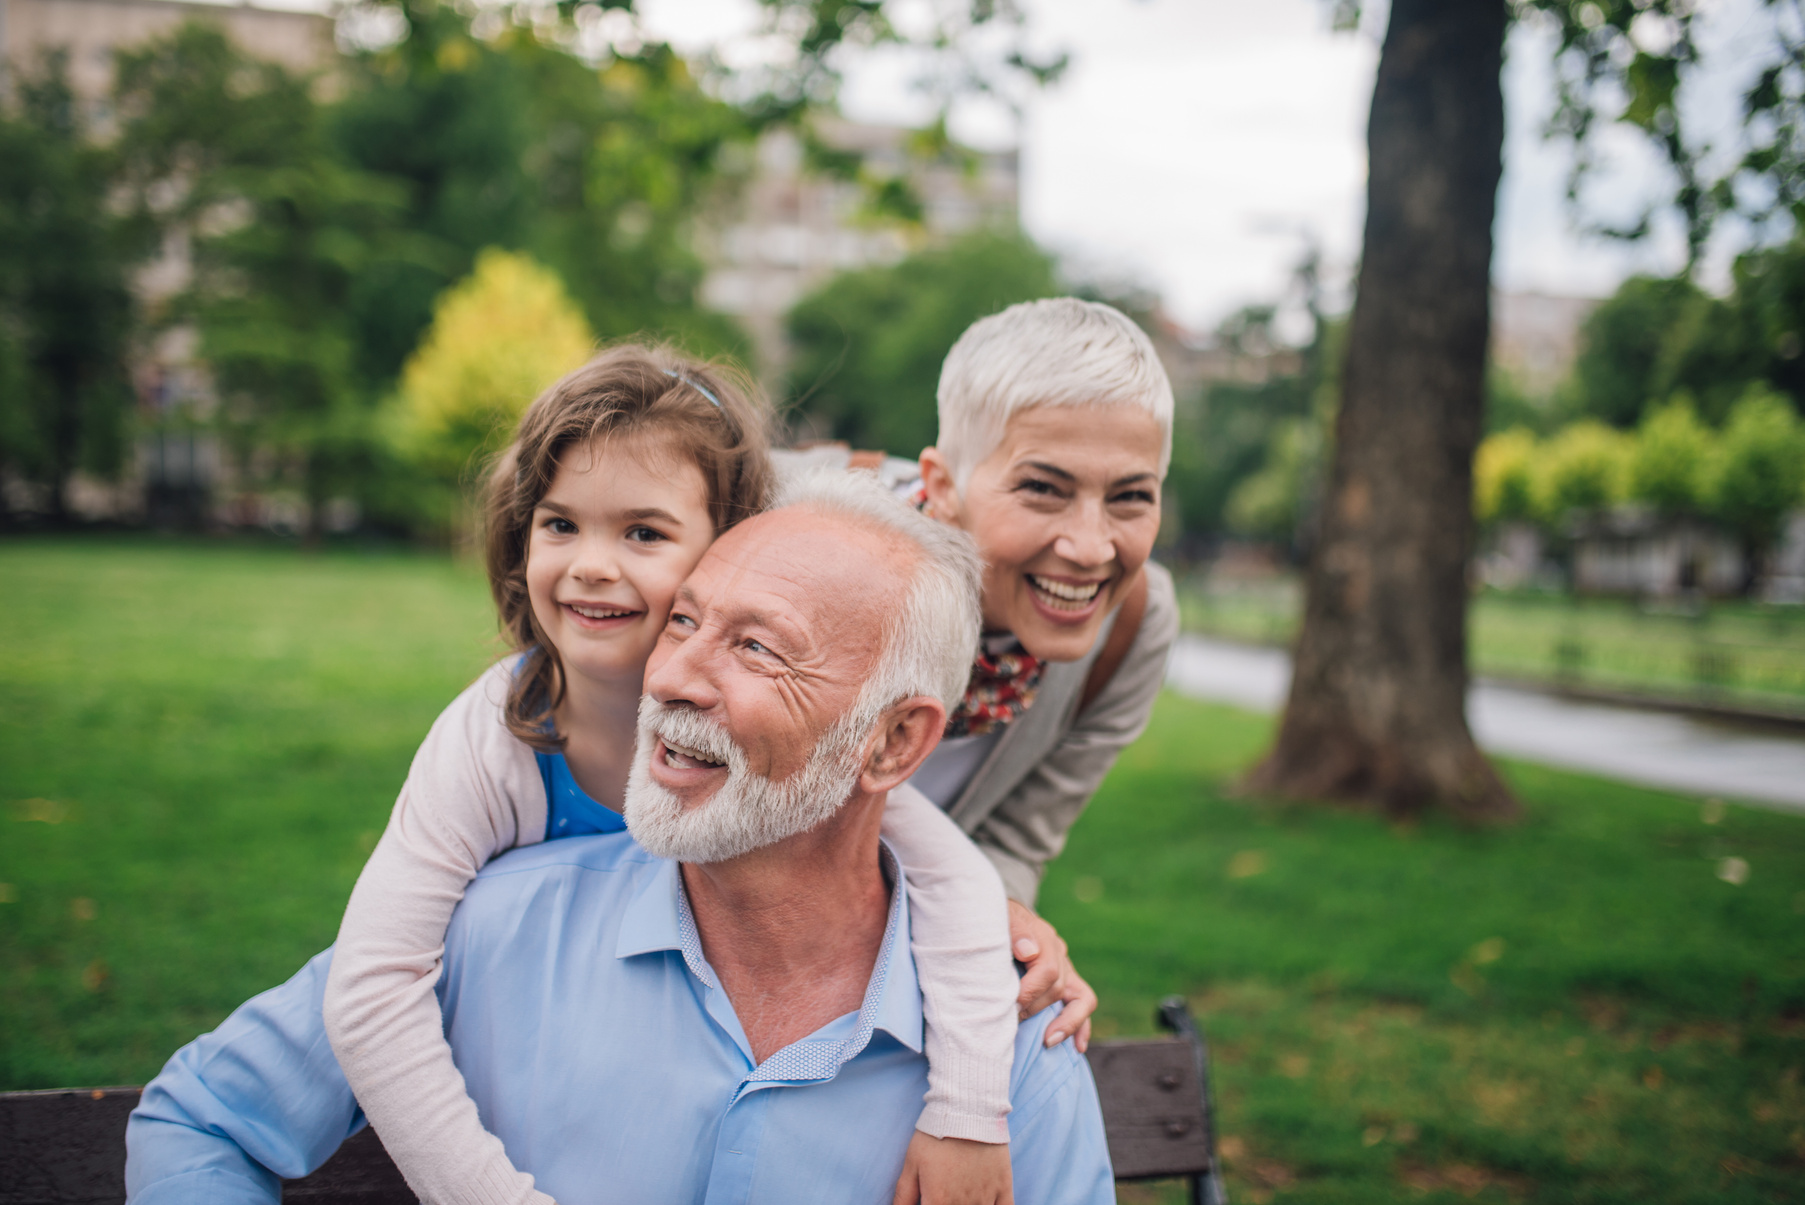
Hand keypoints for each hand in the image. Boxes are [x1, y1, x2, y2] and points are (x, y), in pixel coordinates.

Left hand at [891, 1132, 1012, 1204]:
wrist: (967, 1109)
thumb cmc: (935, 1135)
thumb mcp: (912, 1163)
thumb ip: (904, 1196)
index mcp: (939, 1201)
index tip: (930, 1201)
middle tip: (945, 1196)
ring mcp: (986, 1197)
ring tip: (961, 1198)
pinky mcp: (1003, 1186)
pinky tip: (985, 1204)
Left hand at [1007, 899, 1097, 1051]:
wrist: (995, 916)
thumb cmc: (992, 920)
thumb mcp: (998, 918)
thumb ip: (1014, 930)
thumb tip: (1029, 951)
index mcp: (1043, 937)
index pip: (1048, 970)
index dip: (1030, 991)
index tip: (1011, 1005)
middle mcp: (1059, 953)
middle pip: (1058, 987)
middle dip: (1036, 1008)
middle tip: (1012, 1020)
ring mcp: (1065, 969)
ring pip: (1081, 999)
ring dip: (1065, 1023)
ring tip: (1047, 1041)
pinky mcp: (1067, 983)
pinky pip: (1083, 1005)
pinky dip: (1081, 1027)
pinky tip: (1077, 1047)